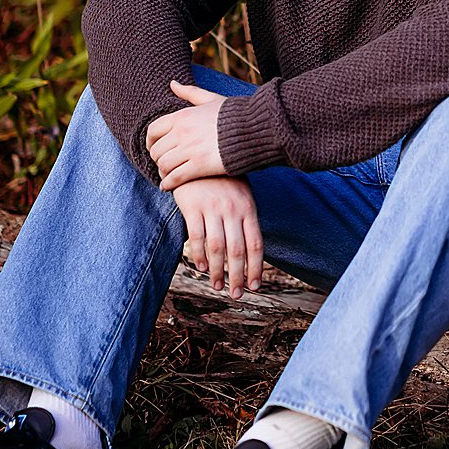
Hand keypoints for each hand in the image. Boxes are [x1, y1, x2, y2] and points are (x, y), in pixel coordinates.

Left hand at [146, 80, 227, 190]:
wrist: (255, 129)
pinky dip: (168, 184)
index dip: (150, 141)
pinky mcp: (199, 166)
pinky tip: (168, 186)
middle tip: (163, 164)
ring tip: (167, 175)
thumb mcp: (211, 99)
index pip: (153, 130)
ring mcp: (190, 150)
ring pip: (163, 165)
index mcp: (182, 116)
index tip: (155, 147)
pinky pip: (175, 178)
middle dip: (157, 159)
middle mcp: (182, 132)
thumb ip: (190, 92)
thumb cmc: (235, 115)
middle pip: (156, 150)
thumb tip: (173, 84)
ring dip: (162, 172)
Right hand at [171, 175, 262, 298]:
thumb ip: (246, 219)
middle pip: (237, 251)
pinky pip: (196, 237)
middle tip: (237, 294)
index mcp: (248, 209)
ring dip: (218, 271)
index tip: (255, 285)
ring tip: (217, 286)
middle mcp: (232, 210)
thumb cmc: (223, 179)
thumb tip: (251, 250)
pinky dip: (199, 255)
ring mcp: (212, 208)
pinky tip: (201, 268)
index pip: (255, 244)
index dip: (256, 268)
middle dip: (238, 276)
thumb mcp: (242, 195)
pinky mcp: (192, 207)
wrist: (198, 154)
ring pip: (217, 248)